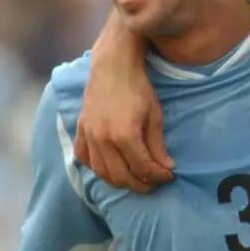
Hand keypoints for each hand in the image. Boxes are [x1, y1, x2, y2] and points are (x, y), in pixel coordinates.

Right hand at [74, 13, 174, 192]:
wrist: (113, 66)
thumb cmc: (138, 88)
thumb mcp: (155, 116)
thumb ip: (158, 145)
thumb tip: (166, 167)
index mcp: (124, 135)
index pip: (143, 168)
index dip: (158, 176)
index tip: (168, 176)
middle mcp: (103, 139)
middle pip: (121, 176)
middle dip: (140, 184)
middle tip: (153, 183)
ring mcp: (89, 135)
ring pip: (101, 172)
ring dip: (118, 181)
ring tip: (134, 179)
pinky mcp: (81, 129)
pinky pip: (84, 158)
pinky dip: (96, 167)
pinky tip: (109, 167)